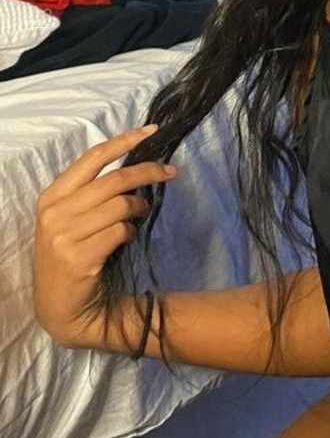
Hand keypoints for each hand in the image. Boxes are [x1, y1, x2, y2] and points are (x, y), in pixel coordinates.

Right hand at [33, 124, 177, 349]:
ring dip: (139, 208)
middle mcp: (55, 212)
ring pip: (121, 205)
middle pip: (114, 179)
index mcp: (52, 196)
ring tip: (139, 215)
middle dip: (148, 171)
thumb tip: (136, 165)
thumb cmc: (72, 254)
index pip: (92, 157)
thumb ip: (93, 193)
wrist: (61, 307)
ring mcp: (64, 236)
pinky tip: (126, 239)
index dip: (124, 140)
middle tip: (170, 172)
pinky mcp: (79, 257)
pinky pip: (120, 231)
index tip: (151, 130)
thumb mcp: (71, 218)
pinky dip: (130, 232)